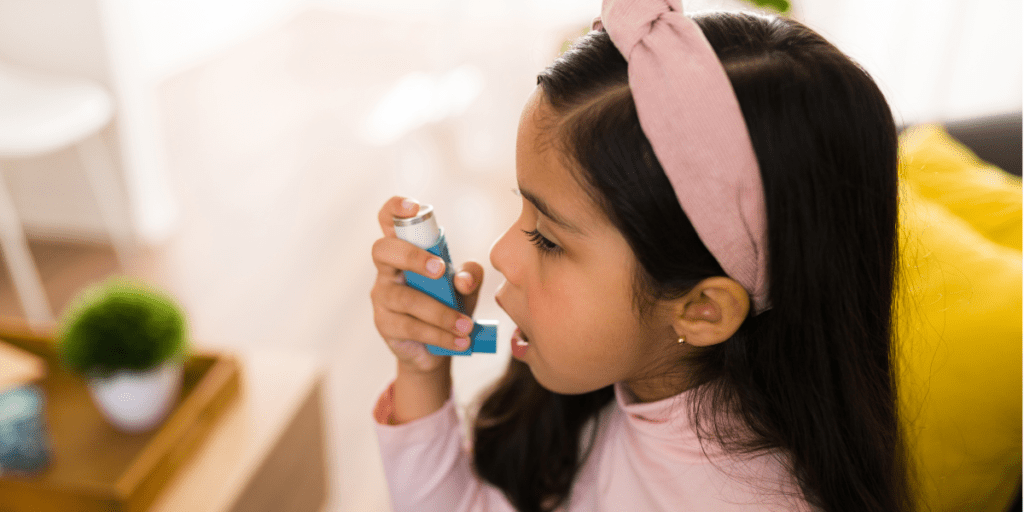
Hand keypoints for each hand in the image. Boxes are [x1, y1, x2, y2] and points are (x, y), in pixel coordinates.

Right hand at [370, 196, 484, 374]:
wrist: (436, 349)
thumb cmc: (448, 305)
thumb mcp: (464, 288)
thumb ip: (469, 276)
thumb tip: (463, 281)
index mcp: (404, 250)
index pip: (388, 221)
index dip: (395, 209)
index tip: (414, 208)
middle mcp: (387, 270)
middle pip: (383, 251)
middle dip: (412, 257)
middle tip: (440, 270)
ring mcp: (382, 297)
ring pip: (404, 298)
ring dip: (440, 313)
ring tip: (467, 326)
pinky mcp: (385, 324)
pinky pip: (411, 327)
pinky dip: (440, 335)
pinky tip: (460, 341)